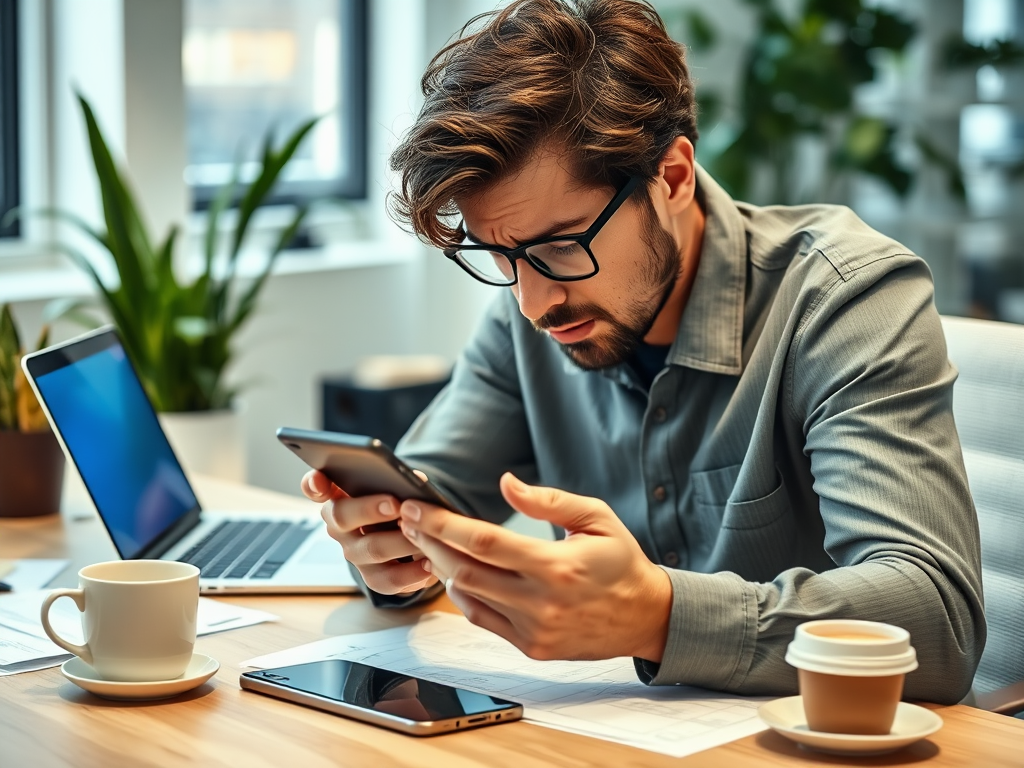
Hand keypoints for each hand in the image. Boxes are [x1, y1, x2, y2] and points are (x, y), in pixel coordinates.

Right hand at [301, 469, 437, 594]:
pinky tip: (428, 563)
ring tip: (422, 534)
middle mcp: (340, 526)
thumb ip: (401, 480)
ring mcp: (354, 553)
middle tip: (395, 504)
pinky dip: (411, 573)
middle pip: (341, 517)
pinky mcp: (373, 577)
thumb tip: (416, 481)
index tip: (319, 481)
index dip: (314, 483)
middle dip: (368, 509)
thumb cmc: (398, 504)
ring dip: (399, 542)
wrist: (408, 540)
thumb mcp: (397, 487)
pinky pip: (388, 579)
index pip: (316, 486)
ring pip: (371, 549)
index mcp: (340, 496)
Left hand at [398, 473, 671, 661]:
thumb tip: (505, 482)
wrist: (646, 616)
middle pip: (465, 570)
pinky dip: (462, 594)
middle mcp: (542, 602)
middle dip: (430, 542)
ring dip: (441, 567)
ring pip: (468, 597)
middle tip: (411, 521)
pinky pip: (481, 619)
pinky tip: (455, 572)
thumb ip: (548, 500)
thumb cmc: (621, 560)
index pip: (484, 542)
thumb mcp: (596, 517)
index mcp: (557, 565)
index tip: (417, 508)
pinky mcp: (531, 646)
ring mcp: (534, 629)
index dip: (443, 524)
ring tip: (428, 542)